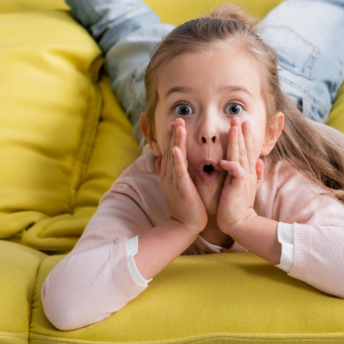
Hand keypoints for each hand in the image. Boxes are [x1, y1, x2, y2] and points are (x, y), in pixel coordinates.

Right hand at [156, 118, 207, 234]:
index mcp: (169, 174)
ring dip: (176, 140)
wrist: (185, 226)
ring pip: (174, 157)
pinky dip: (177, 159)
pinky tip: (177, 148)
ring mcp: (174, 181)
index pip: (170, 151)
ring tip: (178, 126)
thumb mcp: (173, 186)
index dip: (171, 137)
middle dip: (174, 134)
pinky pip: (179, 171)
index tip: (175, 123)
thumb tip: (158, 160)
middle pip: (170, 150)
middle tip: (178, 117)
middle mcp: (169, 175)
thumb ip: (167, 172)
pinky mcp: (181, 188)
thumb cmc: (183, 206)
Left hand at [217, 118, 263, 235]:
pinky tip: (224, 160)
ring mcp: (244, 178)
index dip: (245, 136)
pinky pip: (235, 172)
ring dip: (237, 141)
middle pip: (246, 148)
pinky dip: (231, 165)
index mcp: (248, 171)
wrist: (240, 222)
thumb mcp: (249, 187)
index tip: (242, 123)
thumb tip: (260, 161)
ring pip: (241, 155)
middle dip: (242, 132)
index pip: (248, 150)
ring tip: (234, 127)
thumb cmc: (239, 205)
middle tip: (238, 117)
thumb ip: (256, 173)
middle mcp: (248, 172)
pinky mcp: (238, 185)